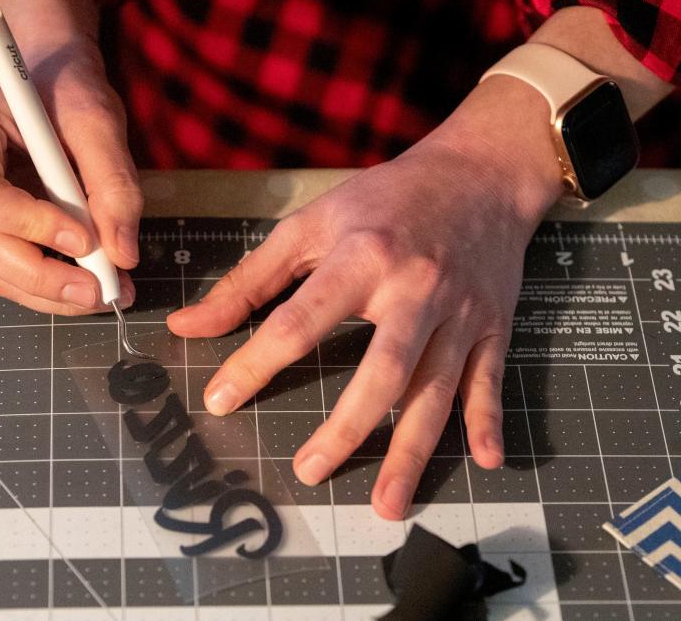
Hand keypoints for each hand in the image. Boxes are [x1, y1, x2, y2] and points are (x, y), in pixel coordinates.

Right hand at [0, 40, 141, 314]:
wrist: (53, 81)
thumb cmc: (69, 90)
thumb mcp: (99, 122)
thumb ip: (113, 184)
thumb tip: (123, 254)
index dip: (30, 225)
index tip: (85, 239)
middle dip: (46, 277)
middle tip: (104, 292)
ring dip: (53, 291)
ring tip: (110, 294)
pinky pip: (11, 267)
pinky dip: (52, 284)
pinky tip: (94, 284)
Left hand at [169, 75, 562, 518]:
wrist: (478, 175)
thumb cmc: (388, 198)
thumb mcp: (314, 222)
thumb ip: (252, 278)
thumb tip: (188, 325)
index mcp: (362, 258)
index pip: (301, 321)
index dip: (256, 364)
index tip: (221, 402)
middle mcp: (415, 290)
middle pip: (381, 371)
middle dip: (346, 428)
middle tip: (307, 471)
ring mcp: (460, 313)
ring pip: (436, 391)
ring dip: (412, 451)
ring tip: (386, 505)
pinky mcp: (492, 326)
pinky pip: (490, 380)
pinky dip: (489, 422)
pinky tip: (486, 462)